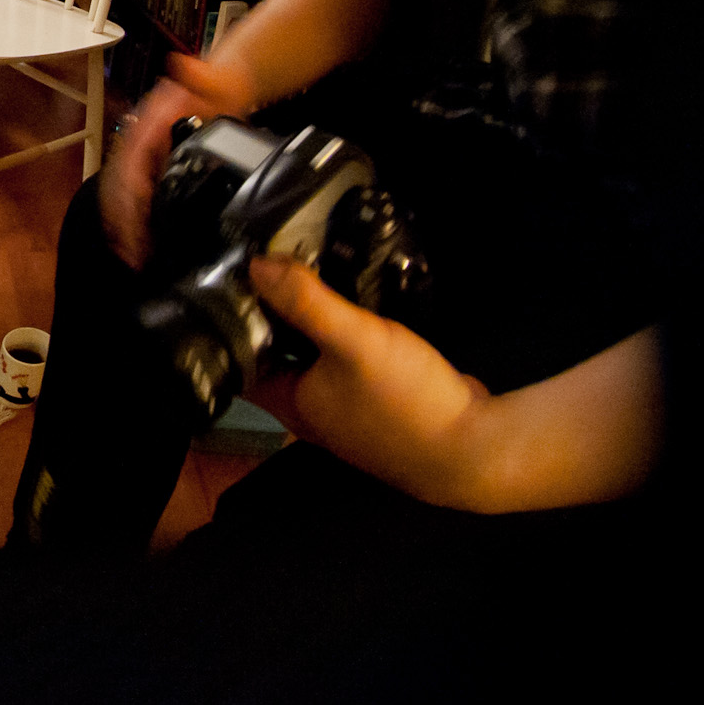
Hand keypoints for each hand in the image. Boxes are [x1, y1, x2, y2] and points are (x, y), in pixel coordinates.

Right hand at [97, 49, 261, 270]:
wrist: (223, 84)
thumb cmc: (219, 83)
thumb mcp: (215, 77)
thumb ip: (203, 76)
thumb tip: (185, 69)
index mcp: (149, 123)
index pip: (127, 161)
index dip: (126, 193)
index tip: (129, 219)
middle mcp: (139, 140)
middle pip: (118, 183)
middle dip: (119, 220)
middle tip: (129, 253)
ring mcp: (145, 156)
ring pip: (122, 193)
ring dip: (124, 226)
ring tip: (132, 258)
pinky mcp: (155, 168)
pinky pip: (138, 197)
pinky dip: (136, 221)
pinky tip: (142, 244)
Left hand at [246, 256, 492, 509]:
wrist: (477, 447)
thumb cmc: (406, 402)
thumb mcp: (354, 341)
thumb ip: (306, 303)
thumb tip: (255, 266)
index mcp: (288, 400)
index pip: (235, 357)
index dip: (225, 318)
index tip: (227, 274)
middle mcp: (308, 406)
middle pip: (272, 350)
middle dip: (269, 309)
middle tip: (267, 257)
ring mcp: (343, 404)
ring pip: (310, 352)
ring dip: (307, 317)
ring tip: (302, 265)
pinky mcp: (375, 397)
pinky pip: (344, 356)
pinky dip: (340, 329)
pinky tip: (349, 297)